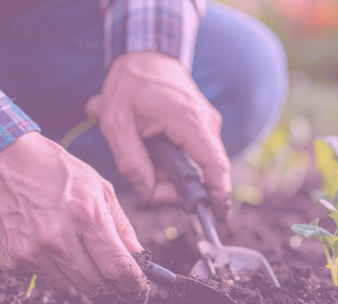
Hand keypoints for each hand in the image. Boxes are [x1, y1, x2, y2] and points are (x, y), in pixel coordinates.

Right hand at [0, 132, 148, 303]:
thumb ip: (120, 225)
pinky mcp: (12, 259)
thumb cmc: (55, 170)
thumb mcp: (99, 187)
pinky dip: (53, 271)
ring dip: (82, 281)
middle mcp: (57, 239)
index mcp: (86, 217)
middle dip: (111, 292)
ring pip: (70, 288)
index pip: (117, 267)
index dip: (132, 285)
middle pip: (95, 286)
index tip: (138, 292)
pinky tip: (50, 249)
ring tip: (81, 258)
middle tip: (119, 291)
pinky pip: (42, 279)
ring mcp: (32, 252)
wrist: (0, 161)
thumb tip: (137, 255)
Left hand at [86, 52, 231, 220]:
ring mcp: (208, 124)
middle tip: (150, 186)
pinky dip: (177, 161)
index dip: (218, 193)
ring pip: (198, 164)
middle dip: (179, 187)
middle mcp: (207, 123)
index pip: (213, 165)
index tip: (221, 216)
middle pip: (204, 170)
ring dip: (173, 171)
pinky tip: (154, 149)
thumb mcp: (116, 124)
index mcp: (188, 120)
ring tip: (143, 154)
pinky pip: (196, 154)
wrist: (147, 55)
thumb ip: (131, 162)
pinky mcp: (204, 126)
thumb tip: (149, 193)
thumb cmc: (130, 85)